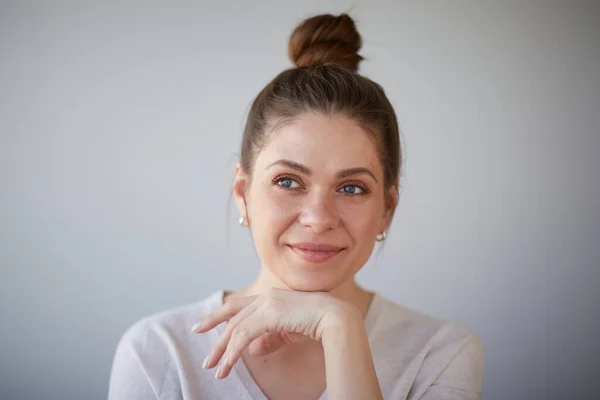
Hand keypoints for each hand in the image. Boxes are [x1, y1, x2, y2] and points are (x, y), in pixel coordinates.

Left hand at [191, 288, 348, 378]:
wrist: (336, 318)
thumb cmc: (318, 325)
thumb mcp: (288, 333)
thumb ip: (269, 339)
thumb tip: (252, 350)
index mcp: (271, 298)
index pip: (238, 305)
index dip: (219, 315)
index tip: (202, 326)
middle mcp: (266, 297)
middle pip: (232, 315)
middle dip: (215, 335)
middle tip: (206, 357)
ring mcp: (267, 303)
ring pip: (236, 328)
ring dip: (224, 351)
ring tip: (216, 370)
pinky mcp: (269, 314)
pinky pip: (244, 335)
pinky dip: (234, 351)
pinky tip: (228, 364)